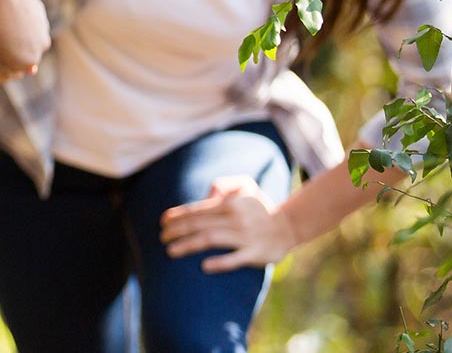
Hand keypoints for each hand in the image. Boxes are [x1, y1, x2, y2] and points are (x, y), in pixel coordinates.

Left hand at [0, 0, 48, 81]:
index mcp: (27, 61)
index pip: (7, 70)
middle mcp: (41, 48)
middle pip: (16, 56)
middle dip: (0, 53)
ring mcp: (43, 30)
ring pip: (21, 40)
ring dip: (8, 39)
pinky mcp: (41, 14)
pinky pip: (26, 24)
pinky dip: (15, 24)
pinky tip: (1, 16)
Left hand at [160, 175, 299, 272]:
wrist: (290, 226)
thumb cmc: (260, 207)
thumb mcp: (245, 186)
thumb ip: (222, 185)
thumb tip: (204, 198)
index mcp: (230, 204)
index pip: (197, 210)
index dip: (177, 215)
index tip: (162, 222)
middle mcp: (236, 219)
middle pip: (199, 224)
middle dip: (176, 231)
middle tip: (161, 237)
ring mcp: (246, 237)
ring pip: (211, 239)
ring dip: (188, 245)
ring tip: (170, 250)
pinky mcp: (256, 254)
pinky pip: (236, 259)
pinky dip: (220, 262)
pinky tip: (204, 266)